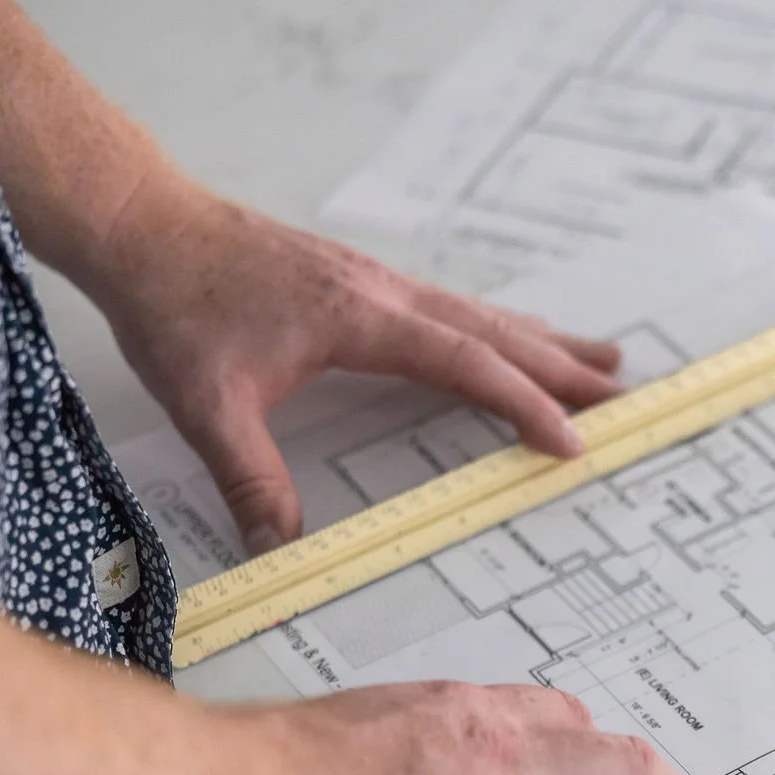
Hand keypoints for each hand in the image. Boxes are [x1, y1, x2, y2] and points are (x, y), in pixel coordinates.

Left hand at [89, 174, 622, 554]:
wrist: (146, 225)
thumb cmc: (176, 306)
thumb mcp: (207, 404)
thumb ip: (250, 477)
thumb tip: (280, 548)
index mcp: (364, 320)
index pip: (465, 364)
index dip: (522, 403)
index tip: (570, 440)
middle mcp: (386, 295)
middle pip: (497, 334)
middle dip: (566, 368)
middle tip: (628, 393)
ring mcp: (379, 284)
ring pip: (483, 315)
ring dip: (545, 342)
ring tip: (605, 357)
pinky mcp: (363, 282)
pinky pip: (455, 308)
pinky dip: (501, 329)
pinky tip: (511, 339)